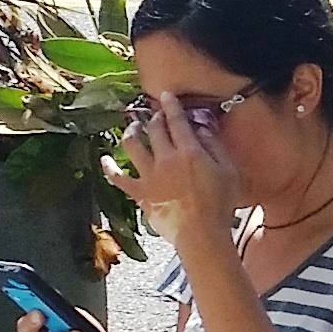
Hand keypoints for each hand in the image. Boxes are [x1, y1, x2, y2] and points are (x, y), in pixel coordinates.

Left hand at [114, 103, 242, 226]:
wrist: (202, 235)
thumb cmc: (220, 206)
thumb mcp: (228, 172)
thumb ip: (214, 147)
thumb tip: (201, 129)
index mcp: (189, 151)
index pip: (177, 120)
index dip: (170, 105)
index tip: (166, 96)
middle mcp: (165, 158)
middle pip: (154, 129)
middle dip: (155, 117)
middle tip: (156, 115)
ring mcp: (149, 175)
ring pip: (132, 145)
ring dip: (131, 132)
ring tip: (132, 128)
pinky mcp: (140, 193)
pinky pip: (119, 178)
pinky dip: (110, 168)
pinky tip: (104, 160)